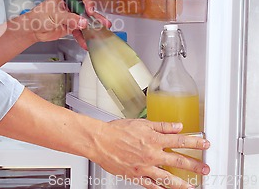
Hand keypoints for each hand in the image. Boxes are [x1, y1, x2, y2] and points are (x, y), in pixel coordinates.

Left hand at [23, 0, 110, 49]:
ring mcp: (70, 17)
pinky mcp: (69, 27)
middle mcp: (69, 6)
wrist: (32, 29)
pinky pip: (79, 32)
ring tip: (100, 32)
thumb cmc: (38, 16)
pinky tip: (86, 42)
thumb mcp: (55, 15)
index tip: (89, 10)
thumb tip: (82, 21)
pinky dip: (83, 38)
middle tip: (103, 22)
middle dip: (95, 16)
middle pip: (85, 10)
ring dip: (92, 28)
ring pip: (84, 22)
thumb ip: (70, 19)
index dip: (87, 2)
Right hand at [92, 119, 209, 188]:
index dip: (195, 143)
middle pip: (178, 161)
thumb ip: (161, 126)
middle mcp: (152, 155)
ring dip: (182, 184)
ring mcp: (145, 167)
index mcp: (154, 140)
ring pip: (168, 179)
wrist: (100, 141)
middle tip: (205, 170)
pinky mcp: (136, 176)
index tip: (205, 145)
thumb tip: (177, 126)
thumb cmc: (116, 131)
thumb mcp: (141, 123)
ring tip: (192, 187)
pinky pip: (152, 185)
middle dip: (195, 166)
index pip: (180, 141)